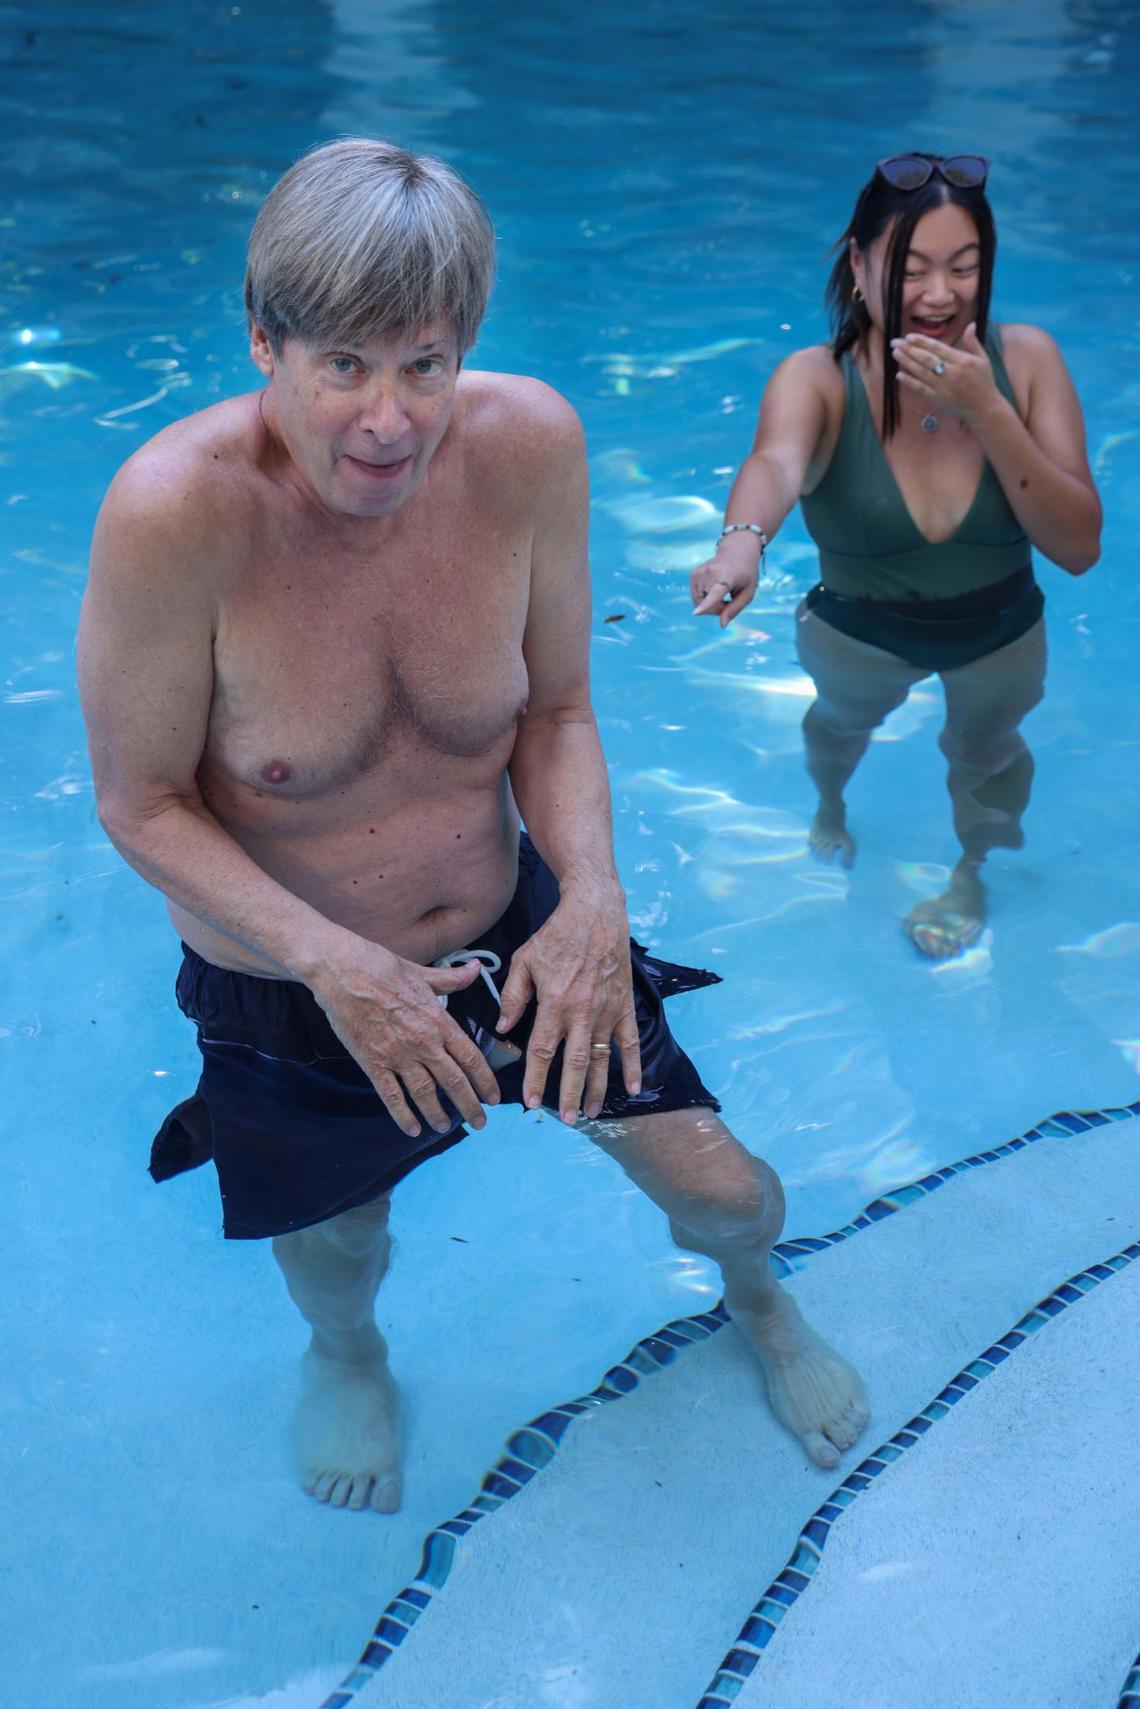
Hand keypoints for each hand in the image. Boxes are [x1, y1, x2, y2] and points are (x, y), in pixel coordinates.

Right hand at [311, 944, 501, 1138]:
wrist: (342, 972)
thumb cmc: (381, 967)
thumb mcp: (422, 973)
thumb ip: (452, 979)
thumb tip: (475, 969)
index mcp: (438, 1021)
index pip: (471, 1057)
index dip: (485, 1080)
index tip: (493, 1096)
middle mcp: (423, 1042)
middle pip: (454, 1081)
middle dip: (469, 1105)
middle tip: (480, 1122)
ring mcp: (397, 1055)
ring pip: (425, 1093)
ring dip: (438, 1114)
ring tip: (445, 1127)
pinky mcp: (372, 1062)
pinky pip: (391, 1095)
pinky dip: (403, 1115)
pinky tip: (412, 1129)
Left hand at [495, 882, 640, 1123]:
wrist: (595, 913)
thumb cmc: (556, 936)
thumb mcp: (524, 961)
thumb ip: (512, 997)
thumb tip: (503, 1029)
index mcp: (553, 1003)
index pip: (542, 1051)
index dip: (535, 1079)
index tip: (530, 1103)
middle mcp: (580, 1012)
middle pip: (574, 1063)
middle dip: (569, 1094)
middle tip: (566, 1120)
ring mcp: (605, 1011)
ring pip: (601, 1058)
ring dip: (597, 1088)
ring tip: (591, 1113)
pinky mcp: (623, 1006)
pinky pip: (629, 1041)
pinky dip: (633, 1065)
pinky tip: (634, 1087)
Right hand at [690, 532, 761, 628]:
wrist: (737, 551)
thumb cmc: (745, 575)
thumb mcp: (748, 593)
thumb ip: (735, 609)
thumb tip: (722, 625)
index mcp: (728, 577)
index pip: (715, 593)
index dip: (707, 605)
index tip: (696, 613)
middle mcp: (711, 572)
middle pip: (708, 605)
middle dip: (718, 609)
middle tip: (729, 600)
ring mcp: (700, 572)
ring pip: (699, 603)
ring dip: (710, 605)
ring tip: (721, 594)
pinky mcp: (693, 574)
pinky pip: (696, 597)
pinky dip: (704, 599)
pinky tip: (713, 590)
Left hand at [890, 323, 998, 427]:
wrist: (983, 408)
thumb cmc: (983, 381)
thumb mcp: (982, 359)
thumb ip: (972, 342)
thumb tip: (971, 324)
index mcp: (962, 361)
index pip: (938, 348)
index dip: (922, 341)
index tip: (909, 336)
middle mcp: (951, 373)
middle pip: (926, 358)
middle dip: (909, 349)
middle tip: (895, 342)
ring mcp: (943, 387)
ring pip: (921, 372)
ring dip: (906, 362)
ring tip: (895, 353)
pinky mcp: (938, 399)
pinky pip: (921, 389)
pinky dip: (909, 382)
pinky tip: (899, 374)